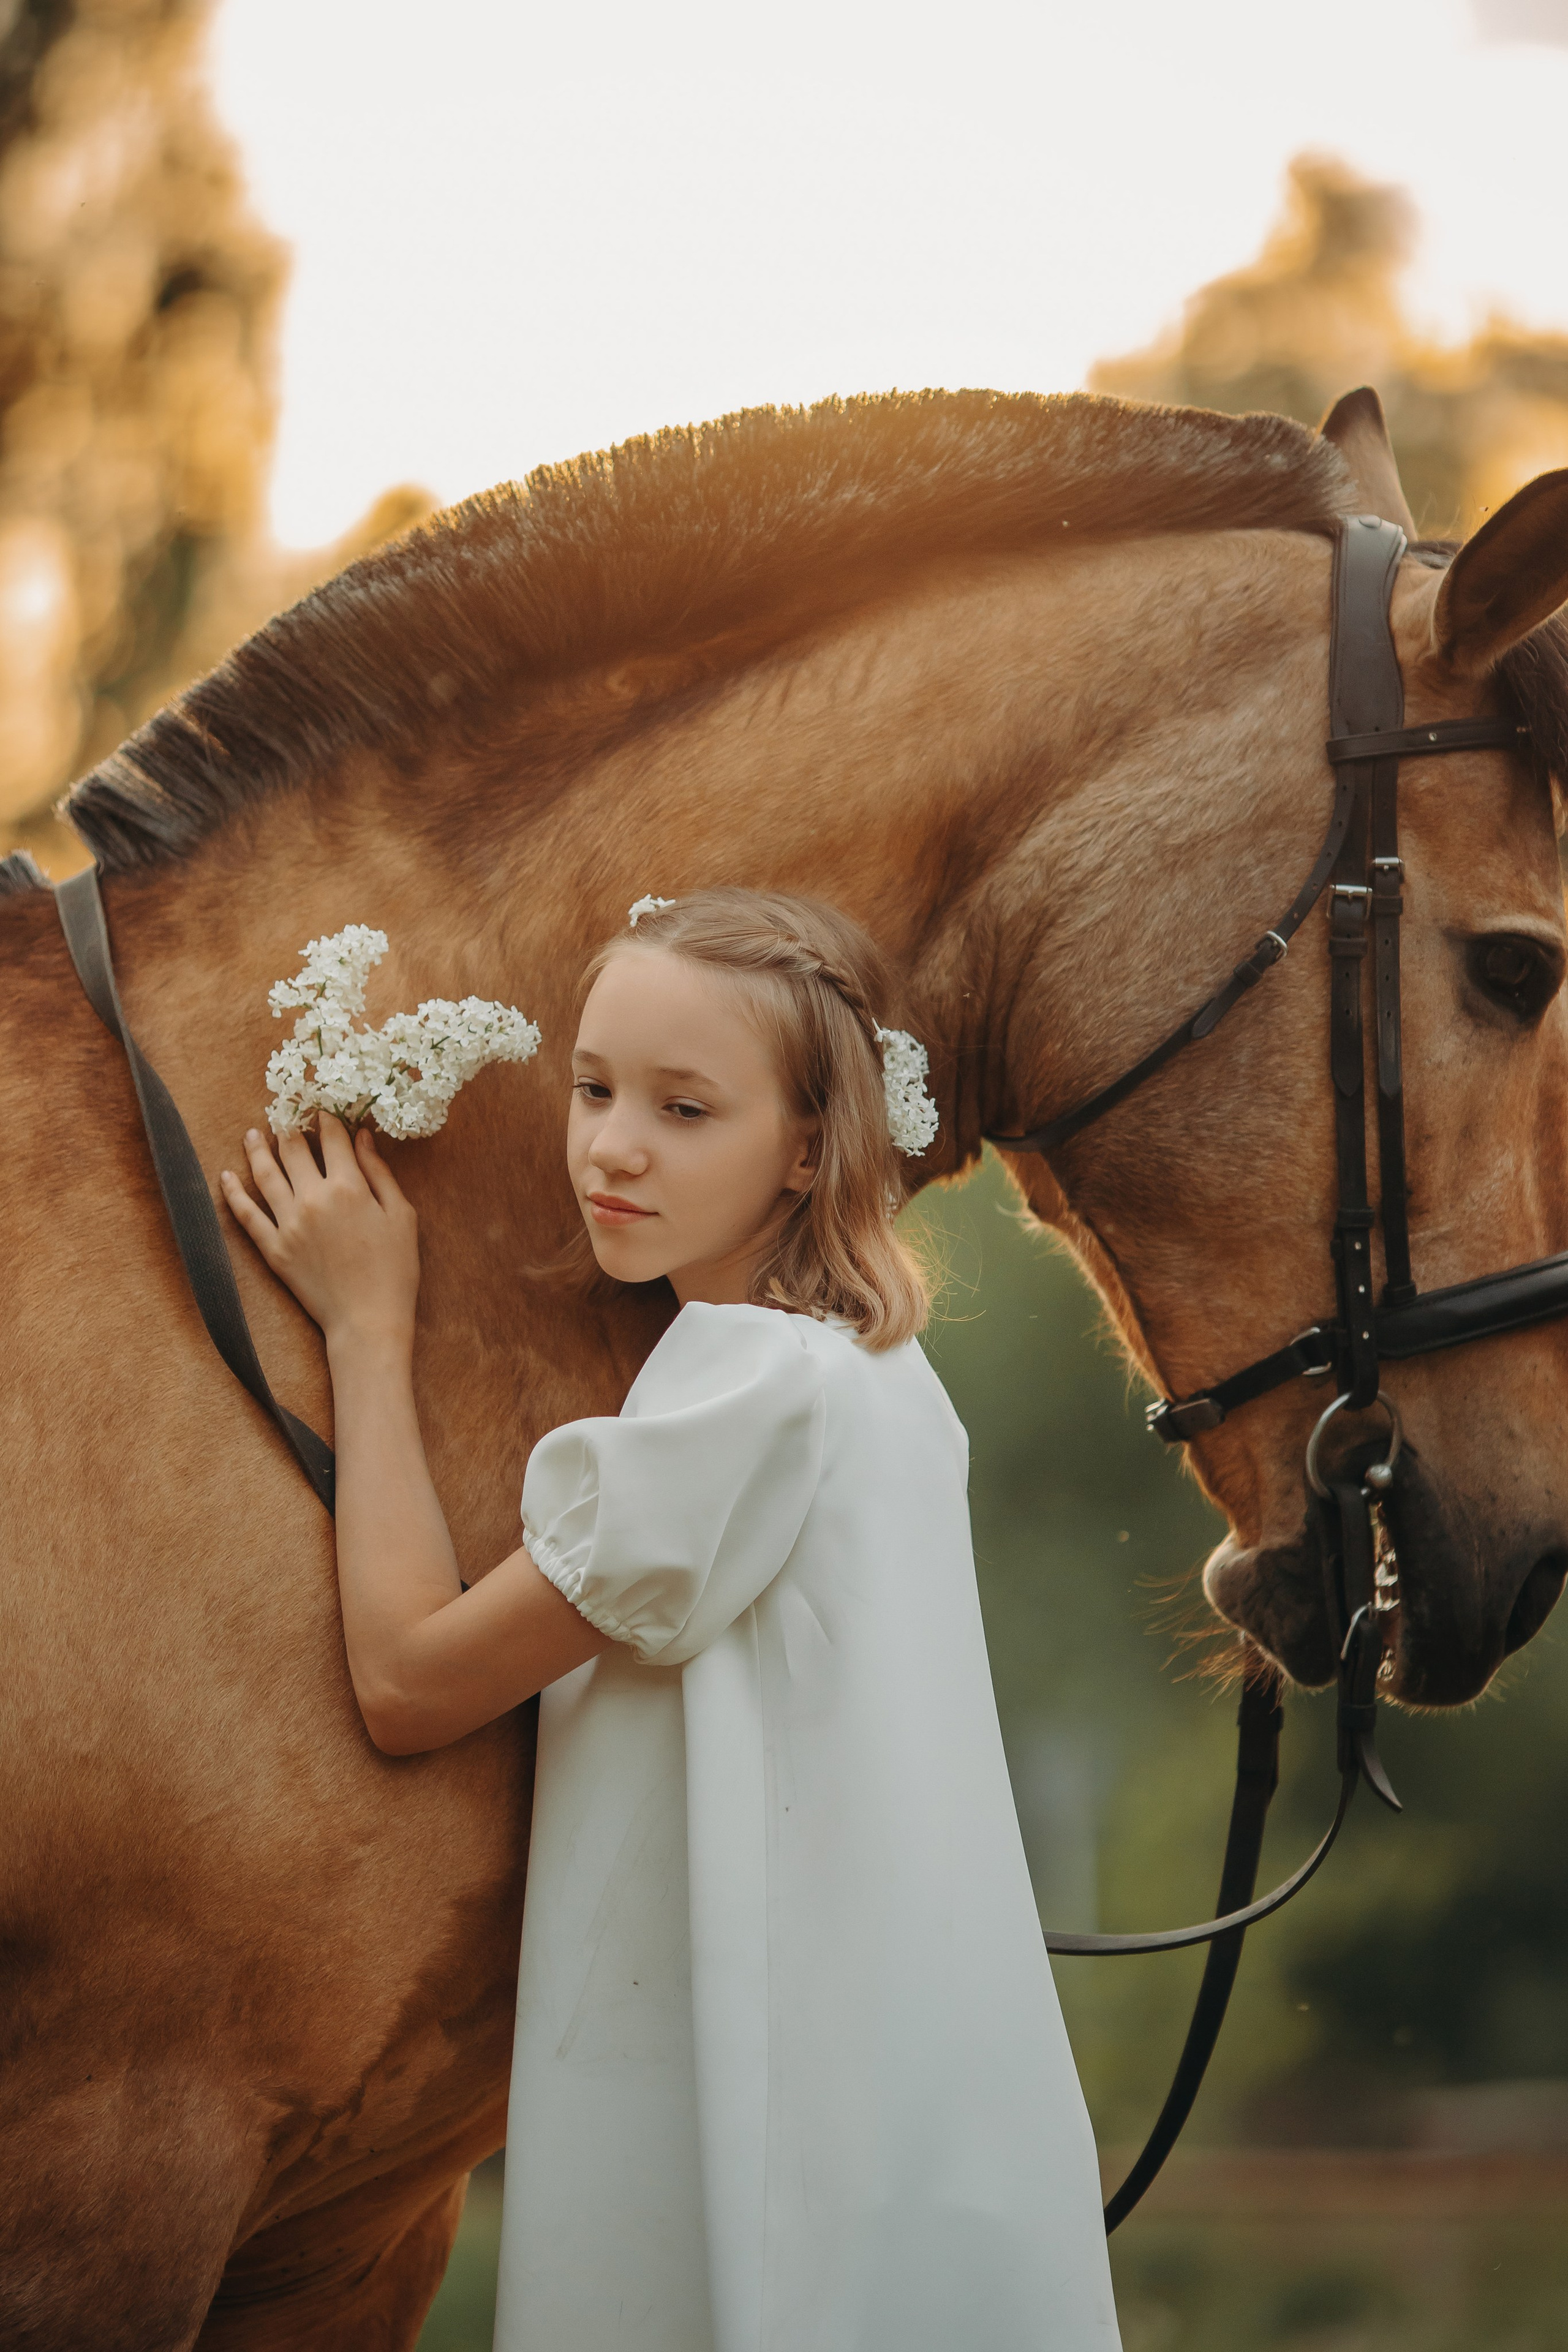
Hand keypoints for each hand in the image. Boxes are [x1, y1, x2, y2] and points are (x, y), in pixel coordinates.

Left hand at [220, 1116, 418, 1350]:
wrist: (367, 1320)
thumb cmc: (394, 1270)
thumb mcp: (401, 1215)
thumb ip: (379, 1173)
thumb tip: (361, 1136)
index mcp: (349, 1187)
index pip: (332, 1138)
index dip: (327, 1118)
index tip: (322, 1108)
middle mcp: (313, 1199)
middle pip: (294, 1149)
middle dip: (290, 1126)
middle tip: (285, 1113)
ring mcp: (288, 1224)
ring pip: (265, 1174)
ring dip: (258, 1149)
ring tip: (254, 1134)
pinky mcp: (273, 1249)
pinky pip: (246, 1215)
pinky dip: (233, 1193)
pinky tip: (226, 1176)